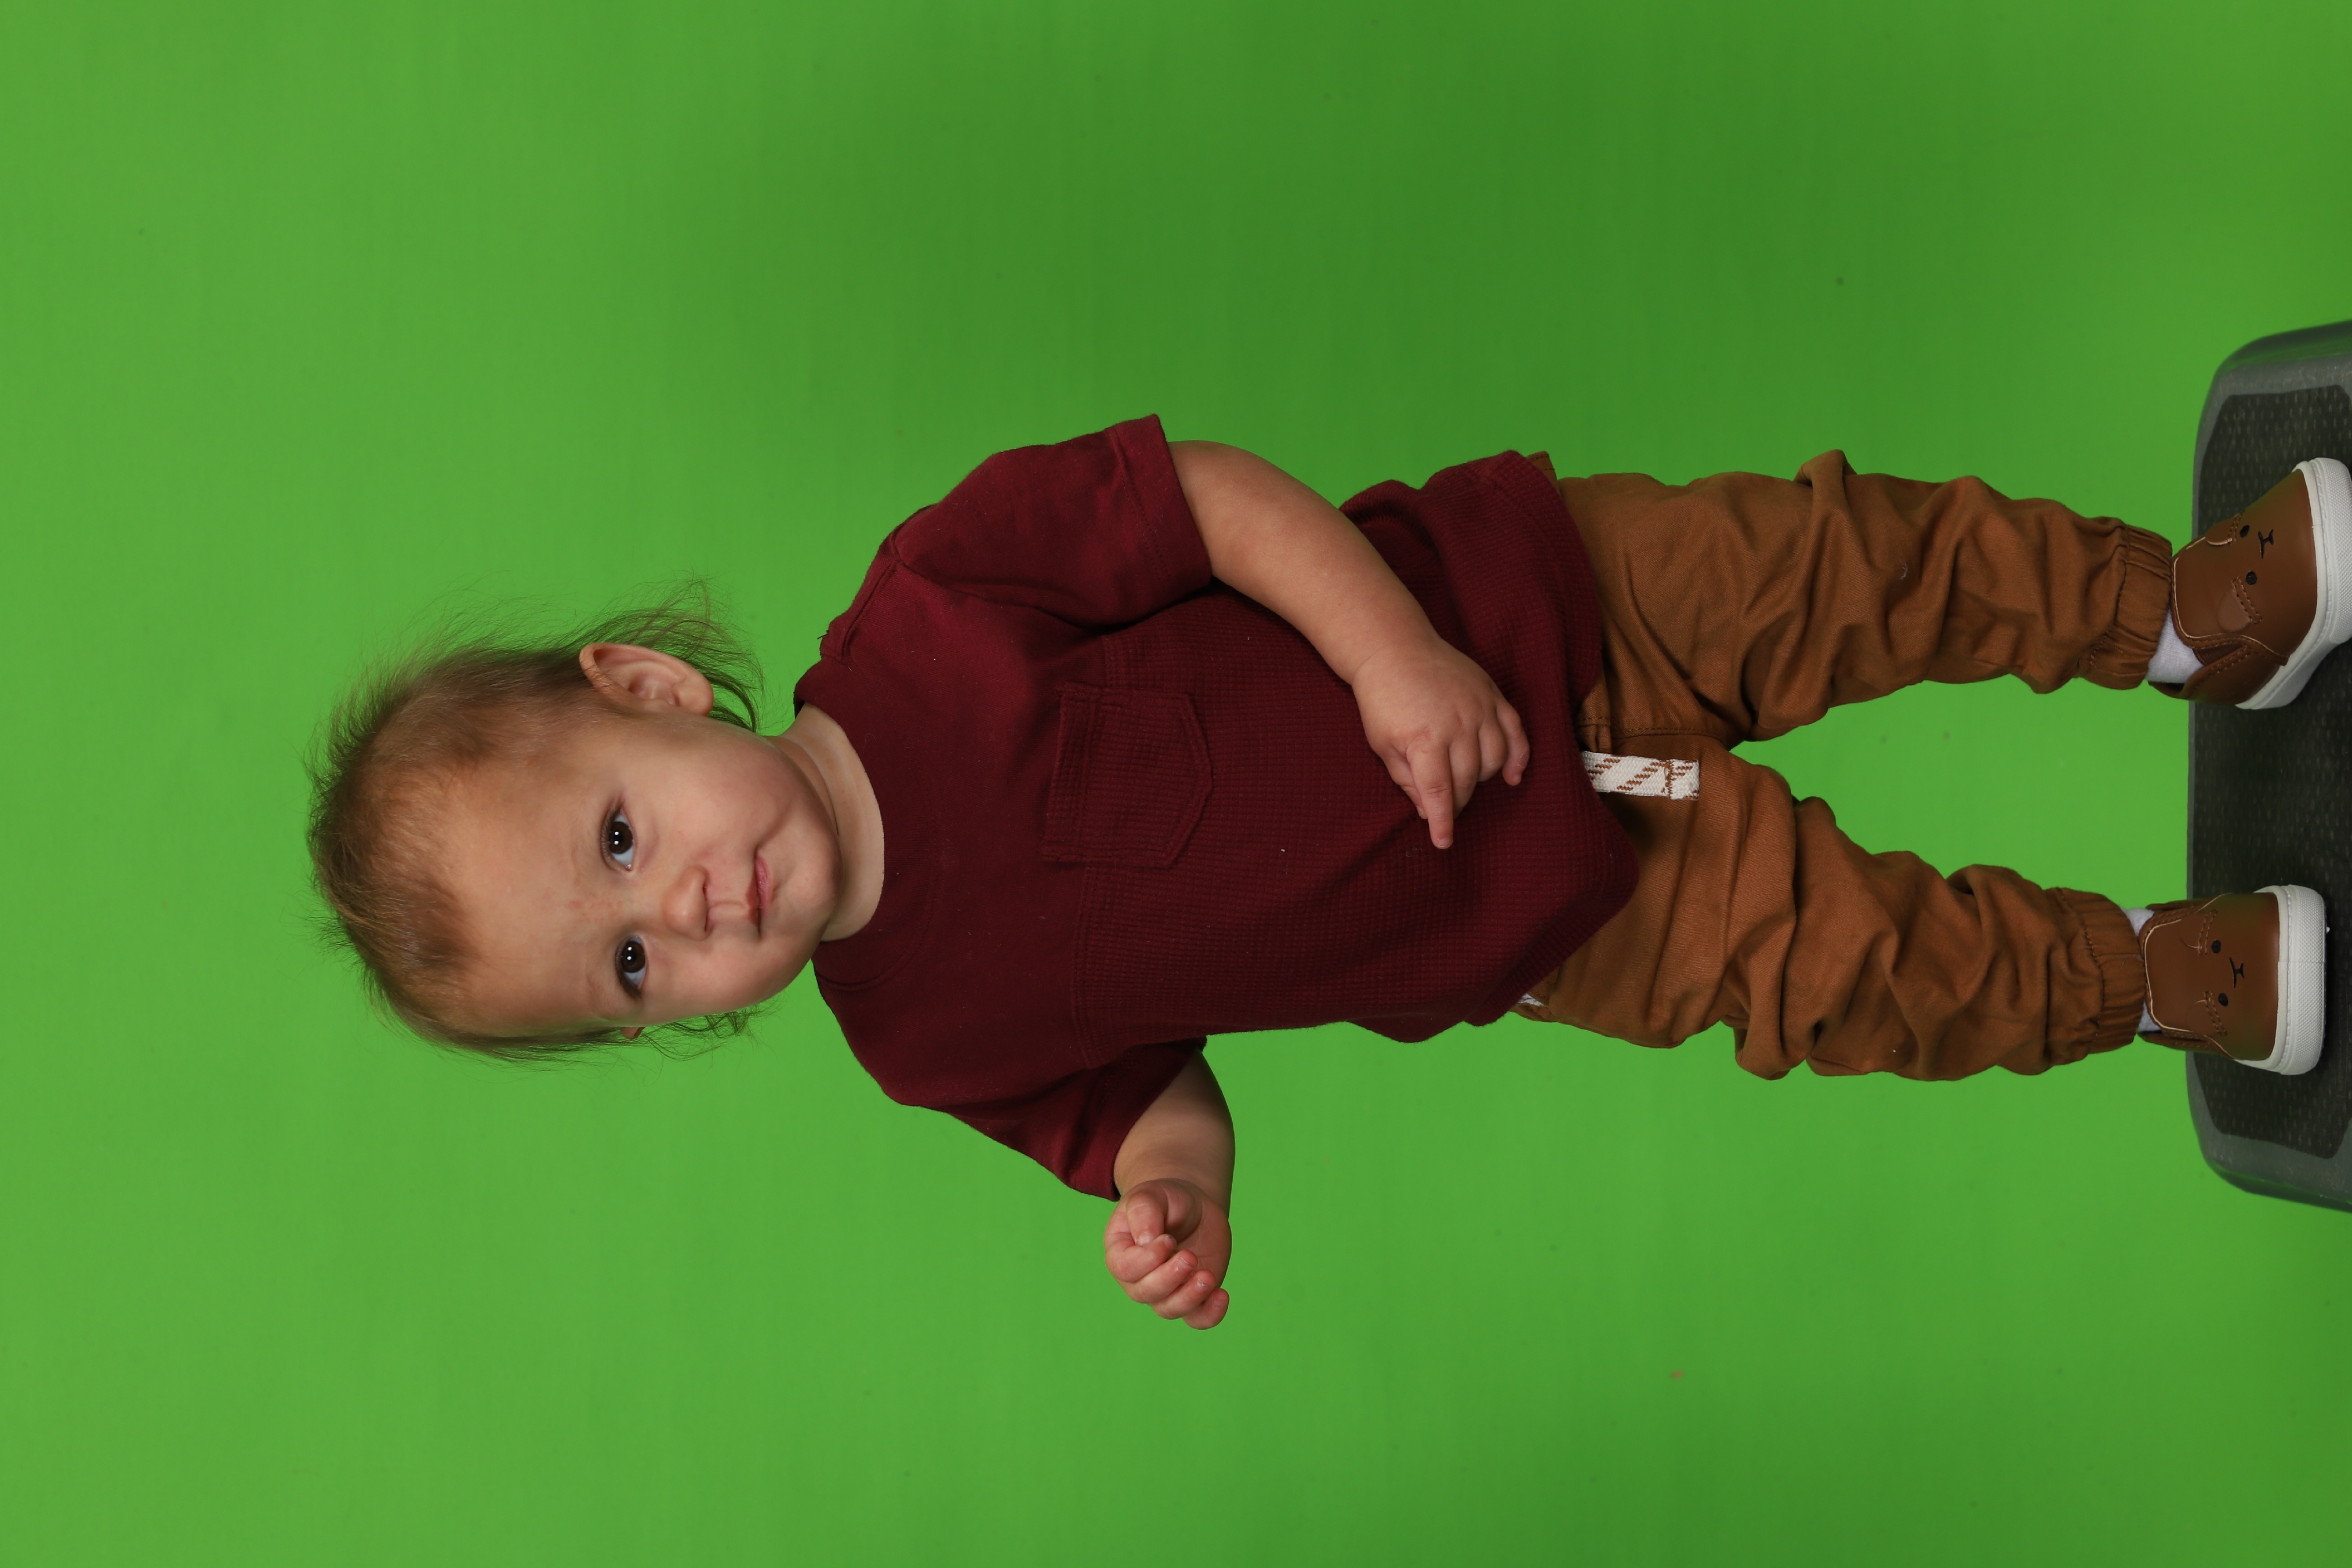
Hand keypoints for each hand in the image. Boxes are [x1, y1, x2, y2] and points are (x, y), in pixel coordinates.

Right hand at [1104, 1177, 1231, 1328]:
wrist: (1192, 1206)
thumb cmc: (1164, 1200)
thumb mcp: (1151, 1195)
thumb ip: (1144, 1212)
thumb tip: (1146, 1241)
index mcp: (1120, 1252)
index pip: (1124, 1268)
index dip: (1146, 1259)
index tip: (1168, 1239)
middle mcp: (1138, 1278)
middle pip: (1145, 1293)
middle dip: (1168, 1279)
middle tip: (1189, 1256)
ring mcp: (1166, 1291)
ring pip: (1169, 1309)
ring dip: (1189, 1298)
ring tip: (1207, 1277)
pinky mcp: (1193, 1296)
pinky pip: (1197, 1319)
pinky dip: (1210, 1315)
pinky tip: (1222, 1295)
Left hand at [1349, 633, 1529, 847]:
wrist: (1396, 649)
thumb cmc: (1383, 700)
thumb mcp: (1382, 744)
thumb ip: (1406, 779)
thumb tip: (1427, 810)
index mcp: (1425, 739)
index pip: (1440, 792)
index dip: (1443, 821)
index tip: (1443, 842)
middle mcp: (1457, 725)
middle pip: (1467, 780)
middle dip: (1457, 801)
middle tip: (1445, 807)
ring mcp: (1479, 708)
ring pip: (1494, 761)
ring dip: (1481, 781)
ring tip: (1465, 783)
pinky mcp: (1492, 695)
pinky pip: (1516, 732)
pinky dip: (1518, 757)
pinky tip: (1512, 777)